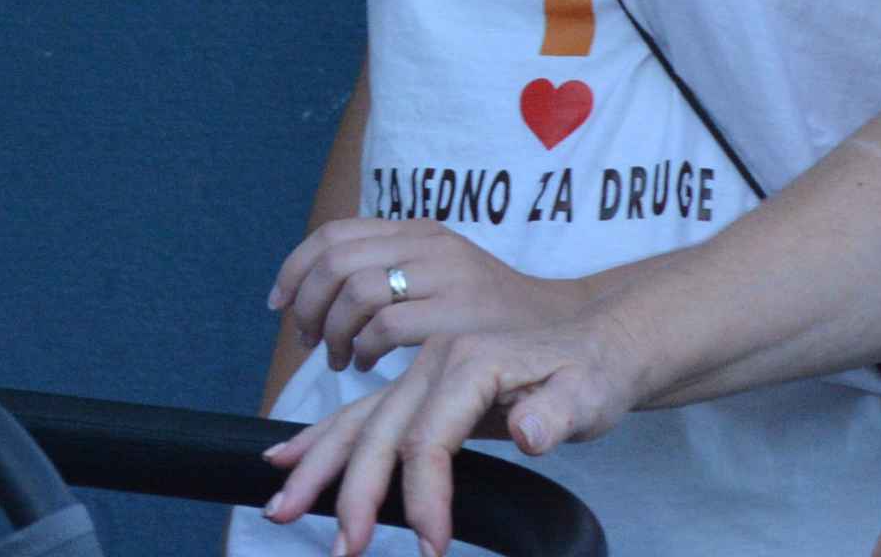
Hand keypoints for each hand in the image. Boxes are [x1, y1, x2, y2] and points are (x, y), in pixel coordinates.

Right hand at [258, 311, 649, 556]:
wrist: (598, 344)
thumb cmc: (592, 374)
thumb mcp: (590, 393)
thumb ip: (558, 413)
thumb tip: (528, 434)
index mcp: (470, 362)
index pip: (429, 438)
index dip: (425, 496)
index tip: (432, 548)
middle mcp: (434, 363)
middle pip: (380, 430)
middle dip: (354, 493)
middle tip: (343, 551)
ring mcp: (420, 373)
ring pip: (357, 422)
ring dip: (318, 468)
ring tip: (282, 509)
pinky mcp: (418, 389)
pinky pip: (360, 414)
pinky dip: (321, 440)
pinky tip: (285, 459)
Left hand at [269, 218, 589, 371]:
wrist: (562, 325)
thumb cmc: (489, 313)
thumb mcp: (440, 275)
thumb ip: (390, 274)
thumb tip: (317, 294)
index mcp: (418, 230)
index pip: (335, 233)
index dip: (296, 267)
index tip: (279, 303)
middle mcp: (429, 244)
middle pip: (336, 260)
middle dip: (307, 304)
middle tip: (307, 340)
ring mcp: (445, 276)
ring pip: (355, 291)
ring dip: (332, 330)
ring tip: (339, 357)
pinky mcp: (457, 314)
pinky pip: (386, 326)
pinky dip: (363, 348)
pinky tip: (366, 365)